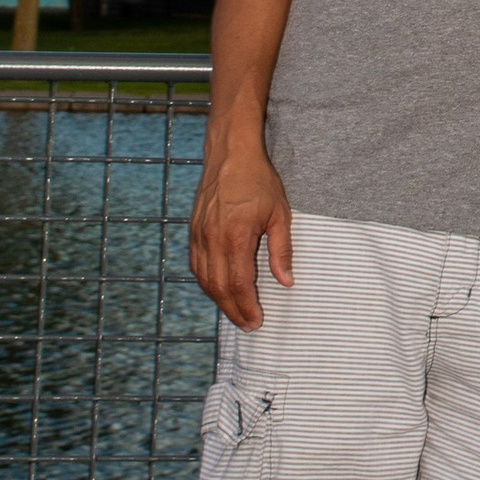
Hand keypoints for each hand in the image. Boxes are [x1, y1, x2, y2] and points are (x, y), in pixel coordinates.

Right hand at [189, 140, 292, 330]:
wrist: (230, 153)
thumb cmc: (258, 181)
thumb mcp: (279, 214)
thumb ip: (281, 250)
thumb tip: (286, 281)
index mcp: (235, 236)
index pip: (238, 283)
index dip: (247, 306)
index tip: (257, 321)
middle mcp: (212, 239)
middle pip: (218, 287)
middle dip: (233, 310)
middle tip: (248, 325)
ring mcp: (199, 235)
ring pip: (204, 279)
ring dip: (218, 300)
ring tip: (235, 313)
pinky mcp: (192, 230)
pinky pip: (196, 265)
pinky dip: (206, 282)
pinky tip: (218, 289)